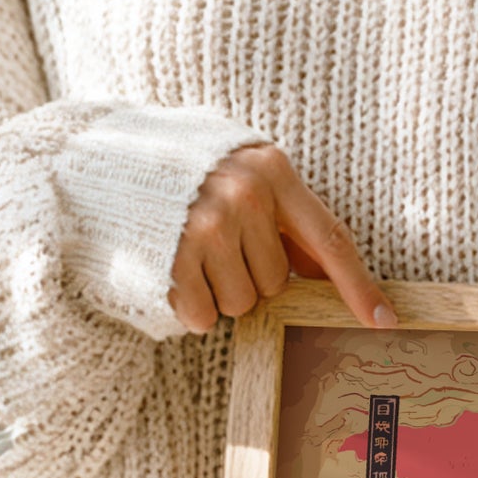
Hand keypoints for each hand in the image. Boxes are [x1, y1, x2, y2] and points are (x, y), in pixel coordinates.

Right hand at [169, 143, 394, 334]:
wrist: (93, 157)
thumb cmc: (177, 170)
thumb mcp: (238, 171)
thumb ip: (282, 215)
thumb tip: (324, 270)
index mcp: (272, 170)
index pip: (330, 239)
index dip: (359, 285)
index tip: (384, 320)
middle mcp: (245, 196)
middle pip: (277, 282)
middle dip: (249, 276)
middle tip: (212, 245)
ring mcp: (207, 227)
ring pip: (243, 304)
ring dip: (218, 293)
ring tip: (187, 253)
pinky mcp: (173, 259)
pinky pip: (204, 316)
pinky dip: (190, 306)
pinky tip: (170, 270)